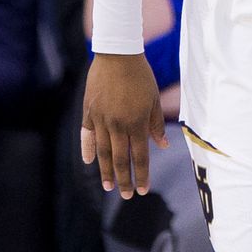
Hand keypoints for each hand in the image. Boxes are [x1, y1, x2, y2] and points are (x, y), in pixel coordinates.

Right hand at [81, 53, 168, 197]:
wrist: (118, 55)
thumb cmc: (141, 76)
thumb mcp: (154, 99)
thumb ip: (156, 124)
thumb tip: (163, 146)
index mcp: (136, 122)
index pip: (140, 155)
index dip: (142, 174)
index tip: (143, 190)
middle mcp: (118, 125)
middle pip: (121, 159)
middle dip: (124, 180)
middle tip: (128, 196)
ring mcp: (101, 119)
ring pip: (104, 152)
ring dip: (106, 171)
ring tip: (108, 186)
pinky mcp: (89, 112)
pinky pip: (88, 136)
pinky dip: (89, 150)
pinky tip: (89, 163)